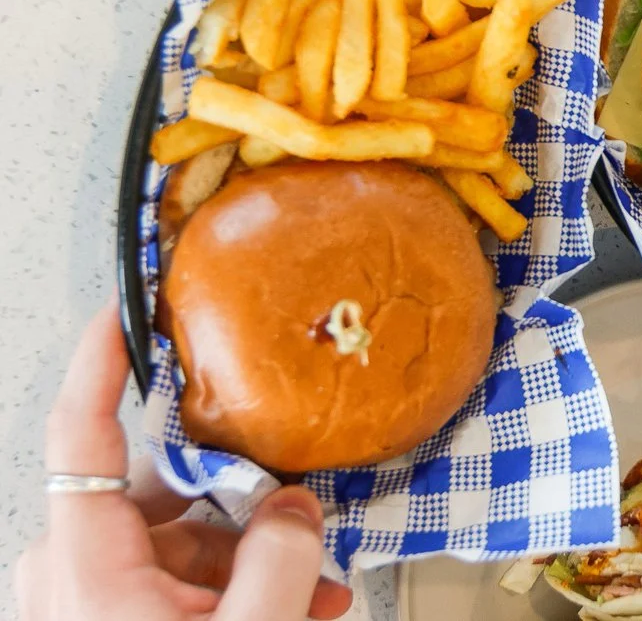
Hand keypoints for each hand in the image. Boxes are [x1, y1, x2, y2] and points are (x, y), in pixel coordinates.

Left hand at [14, 297, 352, 619]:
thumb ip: (283, 561)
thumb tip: (296, 506)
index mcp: (87, 569)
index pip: (81, 435)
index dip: (99, 362)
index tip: (125, 310)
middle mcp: (70, 574)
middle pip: (158, 491)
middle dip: (241, 504)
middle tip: (300, 517)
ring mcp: (83, 600)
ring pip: (176, 536)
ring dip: (248, 555)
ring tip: (312, 588)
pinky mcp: (103, 620)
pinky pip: (171, 575)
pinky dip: (231, 583)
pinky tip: (291, 602)